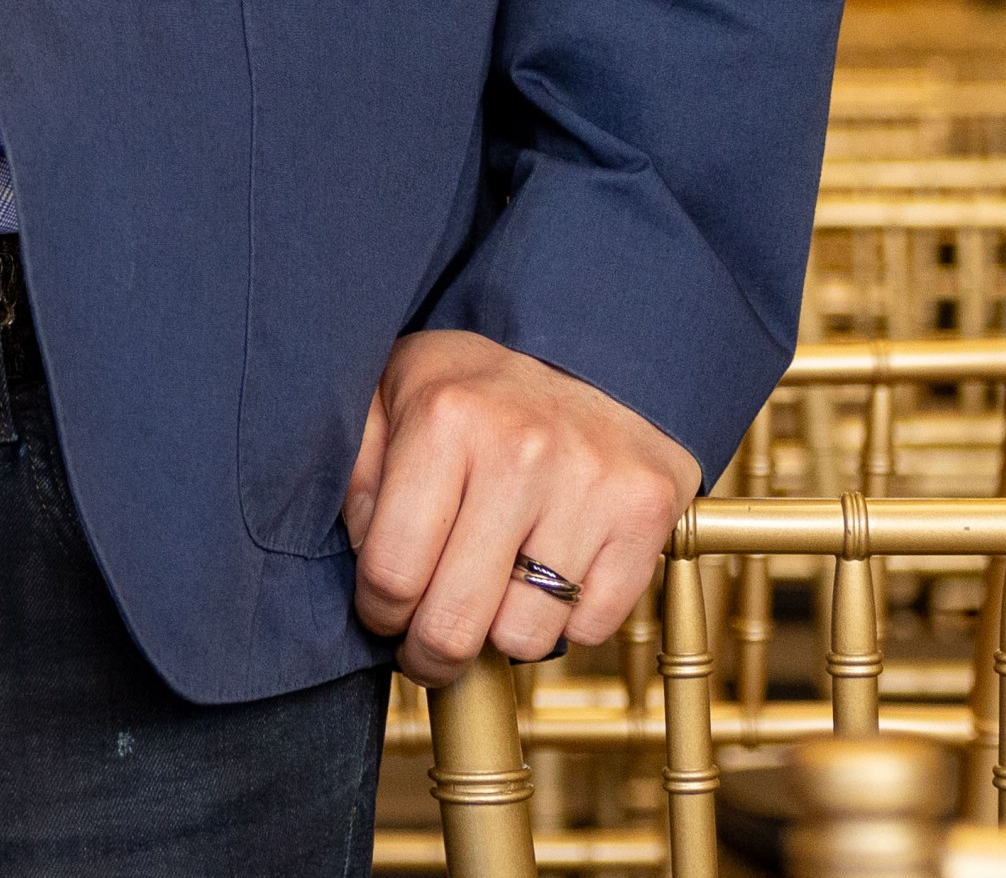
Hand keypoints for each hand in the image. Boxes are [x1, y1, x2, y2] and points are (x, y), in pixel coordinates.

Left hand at [343, 327, 700, 683]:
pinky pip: (591, 629)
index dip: (378, 611)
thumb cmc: (479, 388)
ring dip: (501, 631)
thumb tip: (364, 556)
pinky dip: (565, 621)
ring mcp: (589, 486)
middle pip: (455, 621)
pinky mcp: (645, 516)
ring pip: (525, 638)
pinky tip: (550, 576)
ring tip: (493, 592)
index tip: (384, 612)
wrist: (591, 354)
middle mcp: (520, 451)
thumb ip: (359, 468)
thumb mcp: (396, 392)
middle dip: (430, 652)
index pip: (392, 570)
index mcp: (445, 417)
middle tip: (428, 643)